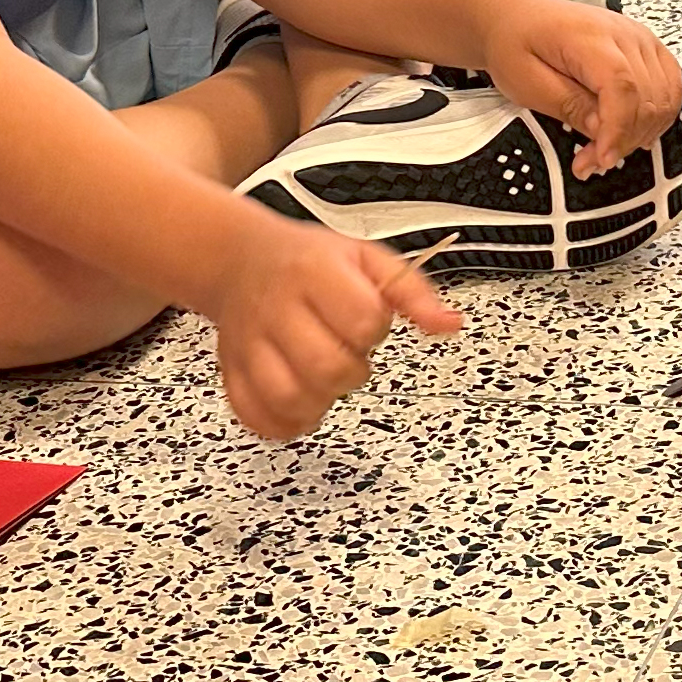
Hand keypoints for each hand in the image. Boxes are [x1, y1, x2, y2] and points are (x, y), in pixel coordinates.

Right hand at [197, 216, 465, 438]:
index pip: (360, 317)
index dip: (374, 328)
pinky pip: (252, 414)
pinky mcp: (232, 370)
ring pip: (287, 397)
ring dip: (318, 404)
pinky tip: (298, 407)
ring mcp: (249, 342)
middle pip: (325, 366)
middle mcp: (278, 307)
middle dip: (351, 372)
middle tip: (349, 358)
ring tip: (324, 385)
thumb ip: (412, 292)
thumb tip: (450, 324)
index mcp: (315, 271)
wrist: (241, 259)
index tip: (368, 323)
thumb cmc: (309, 262)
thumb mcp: (366, 258)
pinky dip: (280, 423)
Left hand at [472, 0, 681, 176]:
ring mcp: (640, 40)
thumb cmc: (517, 40)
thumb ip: (568, 106)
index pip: (622, 86)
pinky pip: (670, 90)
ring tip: (605, 149)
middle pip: (647, 97)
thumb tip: (601, 130)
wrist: (519, 16)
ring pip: (665, 98)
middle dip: (623, 140)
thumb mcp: (526, 81)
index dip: (618, 129)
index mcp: (589, 37)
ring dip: (640, 133)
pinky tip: (631, 133)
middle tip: (590, 161)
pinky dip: (656, 118)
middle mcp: (623, 34)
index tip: (602, 157)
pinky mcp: (647, 50)